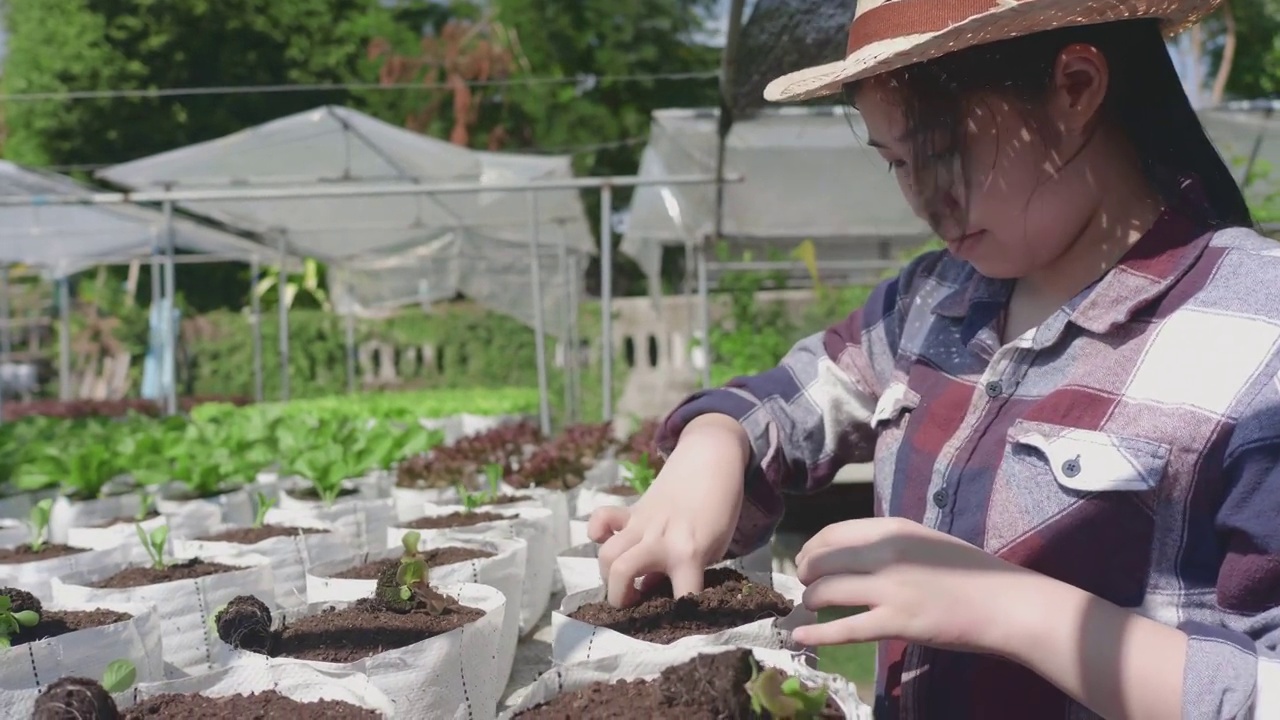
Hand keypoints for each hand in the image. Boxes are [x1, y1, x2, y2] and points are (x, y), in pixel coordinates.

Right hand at [588, 414, 749, 606]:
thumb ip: (683, 572)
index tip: (679, 626)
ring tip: (622, 581)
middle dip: (619, 598)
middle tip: (632, 605)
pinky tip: (602, 539)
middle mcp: (660, 540)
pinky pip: (603, 518)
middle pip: (620, 572)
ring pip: (606, 553)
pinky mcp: (631, 510)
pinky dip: (596, 530)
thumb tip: (650, 590)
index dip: (682, 619)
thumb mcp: (713, 549)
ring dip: (607, 574)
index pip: (682, 598)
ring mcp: (642, 524)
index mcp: (688, 554)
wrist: (711, 462)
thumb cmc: (719, 511)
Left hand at [790, 517, 1043, 656]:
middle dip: (805, 573)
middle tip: (804, 584)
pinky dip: (816, 633)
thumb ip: (888, 544)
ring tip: (809, 605)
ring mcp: (890, 589)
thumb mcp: (924, 541)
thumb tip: (849, 554)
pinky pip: (844, 629)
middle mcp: (885, 553)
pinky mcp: (896, 623)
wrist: (1004, 602)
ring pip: (826, 591)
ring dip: (810, 599)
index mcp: (892, 529)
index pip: (833, 533)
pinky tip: (799, 635)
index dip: (812, 548)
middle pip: (822, 560)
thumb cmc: (970, 572)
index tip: (806, 559)